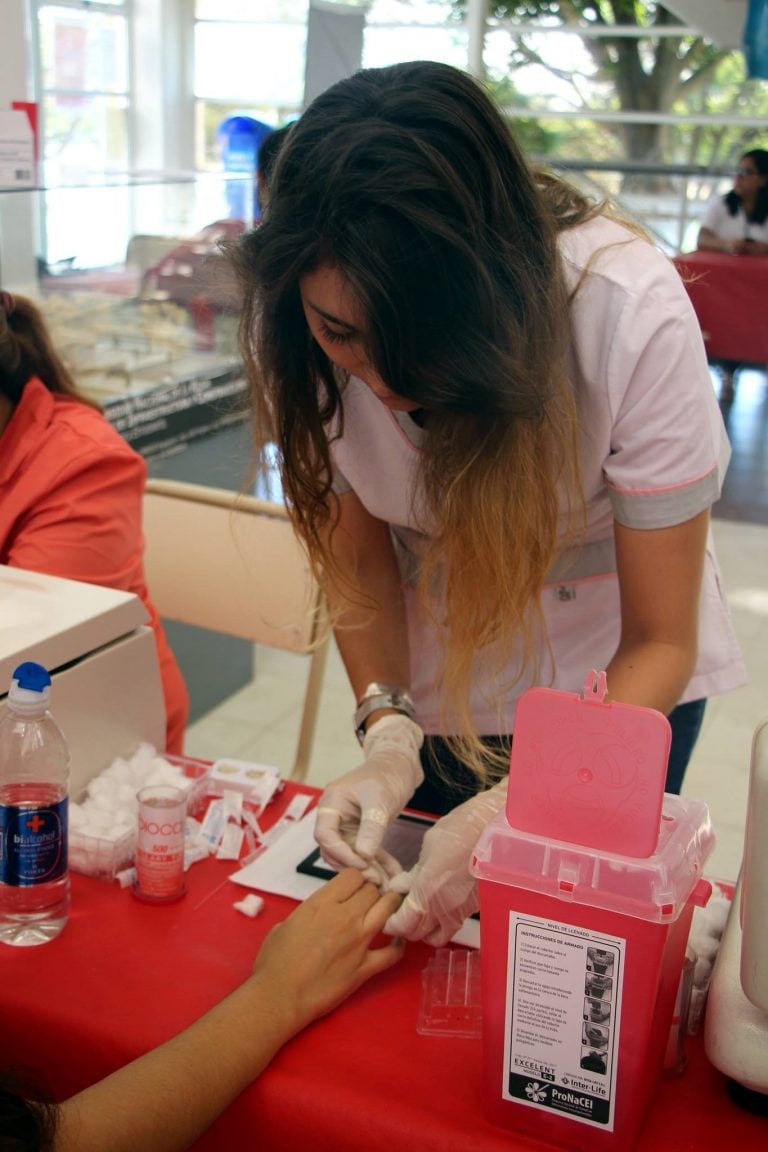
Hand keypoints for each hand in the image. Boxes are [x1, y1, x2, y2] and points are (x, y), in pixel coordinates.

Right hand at [251, 869, 403, 1030]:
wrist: (279, 996)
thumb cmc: (274, 960)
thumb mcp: (286, 923)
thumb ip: (309, 912)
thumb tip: (319, 916)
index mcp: (322, 903)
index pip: (354, 875)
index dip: (356, 879)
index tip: (354, 887)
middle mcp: (345, 917)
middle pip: (373, 890)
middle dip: (372, 891)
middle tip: (369, 899)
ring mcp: (359, 941)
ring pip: (388, 910)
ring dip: (390, 906)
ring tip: (390, 908)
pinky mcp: (366, 967)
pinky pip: (393, 953)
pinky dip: (397, 946)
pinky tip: (397, 942)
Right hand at [314, 714, 423, 870]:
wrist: (400, 765)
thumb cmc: (386, 774)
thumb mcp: (379, 800)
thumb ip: (371, 827)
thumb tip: (364, 856)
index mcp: (331, 803)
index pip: (324, 835)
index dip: (340, 853)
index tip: (361, 863)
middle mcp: (335, 816)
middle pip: (334, 850)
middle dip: (353, 866)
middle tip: (375, 880)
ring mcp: (348, 824)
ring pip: (351, 855)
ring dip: (367, 869)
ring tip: (386, 883)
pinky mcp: (362, 830)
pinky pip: (366, 851)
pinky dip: (378, 863)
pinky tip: (393, 873)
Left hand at [384, 780, 507, 945]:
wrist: (497, 829)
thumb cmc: (462, 829)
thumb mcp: (429, 845)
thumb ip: (413, 872)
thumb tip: (399, 886)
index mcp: (427, 891)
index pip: (403, 924)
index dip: (392, 924)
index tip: (388, 917)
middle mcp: (444, 908)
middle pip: (418, 934)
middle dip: (406, 927)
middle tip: (400, 912)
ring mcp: (462, 910)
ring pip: (438, 936)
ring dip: (426, 930)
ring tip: (421, 912)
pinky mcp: (476, 907)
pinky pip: (454, 924)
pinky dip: (444, 922)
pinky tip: (441, 904)